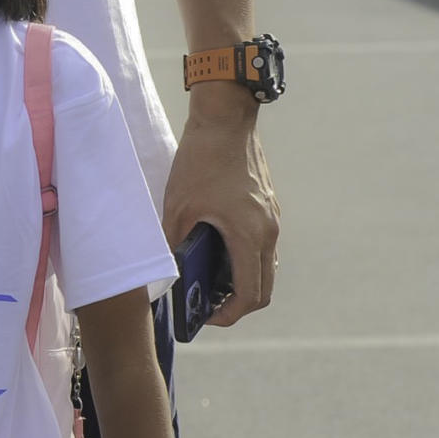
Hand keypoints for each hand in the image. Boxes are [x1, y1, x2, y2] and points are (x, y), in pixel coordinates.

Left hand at [162, 89, 278, 326]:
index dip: (230, 314)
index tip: (208, 317)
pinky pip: (264, 247)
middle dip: (238, 304)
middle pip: (264, 288)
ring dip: (244, 281)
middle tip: (208, 306)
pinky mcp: (269, 209)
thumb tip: (165, 272)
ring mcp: (273, 220)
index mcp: (249, 235)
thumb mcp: (177, 205)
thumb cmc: (200, 160)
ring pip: (266, 268)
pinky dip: (247, 260)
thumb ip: (173, 243)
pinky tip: (217, 253)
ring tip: (210, 281)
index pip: (251, 294)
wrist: (226, 120)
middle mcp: (269, 232)